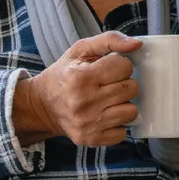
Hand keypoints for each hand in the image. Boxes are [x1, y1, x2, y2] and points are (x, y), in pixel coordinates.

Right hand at [26, 31, 141, 146]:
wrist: (41, 106)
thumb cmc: (65, 74)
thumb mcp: (82, 49)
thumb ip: (110, 40)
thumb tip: (137, 45)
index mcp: (80, 78)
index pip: (124, 67)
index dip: (120, 65)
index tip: (109, 68)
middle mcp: (83, 102)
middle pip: (131, 89)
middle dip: (125, 83)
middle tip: (109, 83)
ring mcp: (87, 124)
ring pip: (131, 112)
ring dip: (124, 104)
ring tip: (109, 99)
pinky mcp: (90, 139)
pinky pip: (123, 134)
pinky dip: (119, 124)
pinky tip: (106, 114)